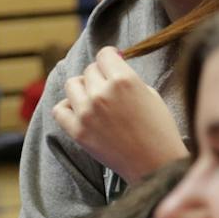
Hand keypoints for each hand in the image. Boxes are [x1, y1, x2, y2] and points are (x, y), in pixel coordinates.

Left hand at [53, 46, 183, 181]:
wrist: (154, 163)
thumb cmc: (159, 128)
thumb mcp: (149, 93)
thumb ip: (127, 78)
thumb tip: (112, 65)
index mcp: (124, 80)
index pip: (104, 55)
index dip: (109, 57)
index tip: (111, 62)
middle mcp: (101, 93)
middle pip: (89, 71)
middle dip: (98, 75)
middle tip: (108, 86)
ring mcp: (86, 113)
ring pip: (72, 85)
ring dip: (82, 88)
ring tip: (94, 98)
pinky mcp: (77, 131)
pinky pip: (59, 109)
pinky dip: (67, 107)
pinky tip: (79, 111)